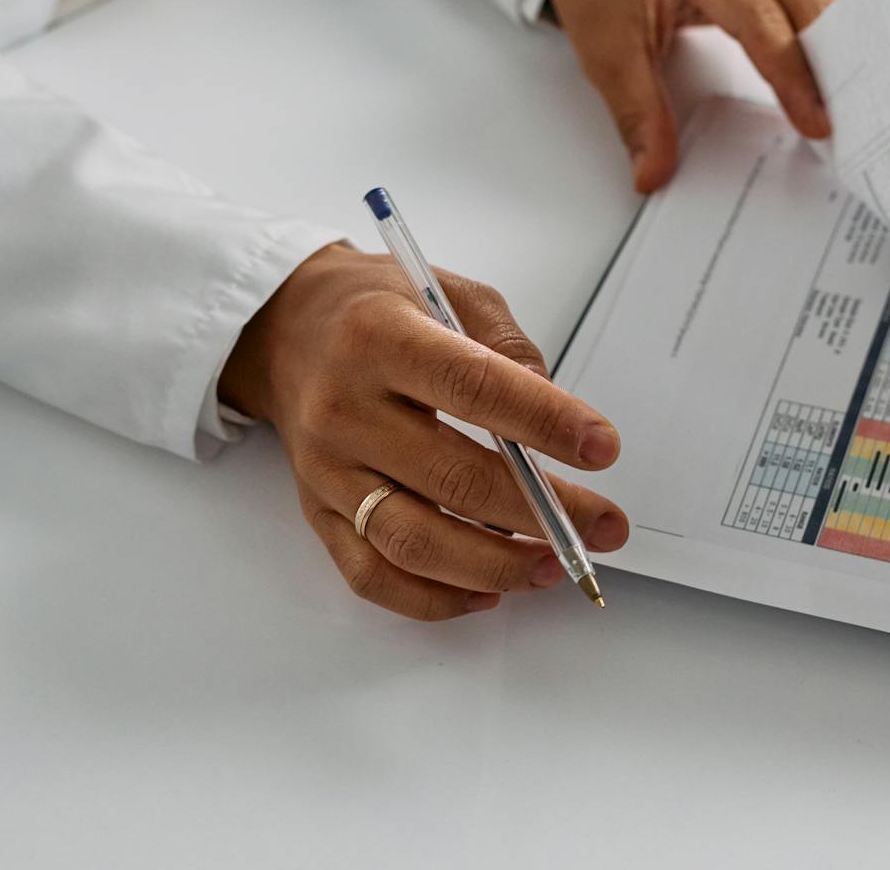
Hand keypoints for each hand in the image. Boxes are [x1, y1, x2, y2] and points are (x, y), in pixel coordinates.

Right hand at [220, 243, 629, 620]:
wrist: (286, 329)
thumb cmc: (378, 309)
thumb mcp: (449, 292)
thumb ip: (506, 347)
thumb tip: (557, 421)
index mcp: (380, 338)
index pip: (474, 387)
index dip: (546, 422)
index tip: (602, 448)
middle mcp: (344, 407)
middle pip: (452, 478)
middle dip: (544, 511)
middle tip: (604, 525)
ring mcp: (326, 469)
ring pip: (414, 541)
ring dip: (495, 565)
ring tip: (552, 565)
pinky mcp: (317, 512)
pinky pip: (372, 575)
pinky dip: (435, 598)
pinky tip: (487, 591)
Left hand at [550, 0, 834, 192]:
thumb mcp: (607, 53)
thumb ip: (638, 115)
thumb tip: (653, 173)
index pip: (764, 24)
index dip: (795, 79)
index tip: (818, 123)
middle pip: (807, 7)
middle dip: (832, 69)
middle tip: (853, 124)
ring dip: (840, 52)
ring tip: (858, 106)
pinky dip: (830, 36)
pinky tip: (841, 74)